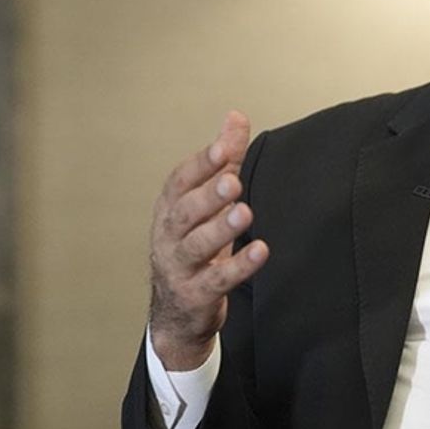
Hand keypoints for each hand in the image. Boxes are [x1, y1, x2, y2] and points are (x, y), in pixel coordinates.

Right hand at [148, 110, 268, 369]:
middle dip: (208, 196)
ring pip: (196, 246)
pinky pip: (216, 280)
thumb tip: (236, 116)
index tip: (224, 147)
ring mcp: (179, 267)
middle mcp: (168, 236)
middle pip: (184, 213)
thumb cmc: (194, 245)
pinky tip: (261, 251)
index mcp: (170, 208)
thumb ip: (223, 160)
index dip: (201, 164)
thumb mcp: (206, 202)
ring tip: (245, 212)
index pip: (180, 182)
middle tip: (233, 181)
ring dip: (220, 228)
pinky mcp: (195, 295)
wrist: (175, 312)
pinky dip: (238, 266)